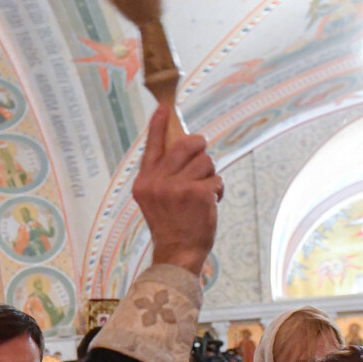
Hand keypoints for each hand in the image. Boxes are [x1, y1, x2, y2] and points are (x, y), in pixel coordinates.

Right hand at [133, 105, 220, 276]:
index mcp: (144, 182)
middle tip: (203, 154)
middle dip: (200, 147)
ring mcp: (178, 187)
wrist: (177, 254)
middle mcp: (158, 182)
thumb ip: (163, 176)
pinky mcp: (198, 194)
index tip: (164, 107)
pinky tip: (210, 204)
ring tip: (203, 192)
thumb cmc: (170, 226)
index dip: (159, 125)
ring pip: (206, 161)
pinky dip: (218, 190)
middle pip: (186, 145)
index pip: (152, 146)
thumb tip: (184, 148)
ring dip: (210, 174)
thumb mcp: (155, 200)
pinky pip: (216, 179)